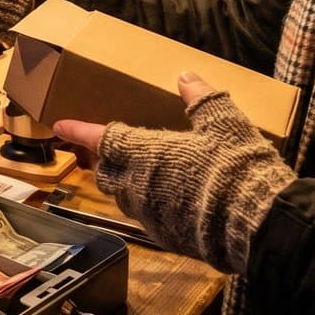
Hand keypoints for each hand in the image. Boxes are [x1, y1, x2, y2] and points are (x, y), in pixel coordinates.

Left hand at [56, 72, 295, 273]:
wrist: (254, 223)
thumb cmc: (235, 167)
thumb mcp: (223, 124)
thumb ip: (201, 99)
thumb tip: (186, 76)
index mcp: (145, 153)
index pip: (101, 138)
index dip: (79, 130)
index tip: (60, 125)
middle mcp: (138, 185)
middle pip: (105, 174)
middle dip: (104, 162)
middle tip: (109, 152)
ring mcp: (149, 216)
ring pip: (124, 199)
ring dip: (127, 186)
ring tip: (144, 176)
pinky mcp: (165, 238)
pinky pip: (148, 220)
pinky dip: (152, 207)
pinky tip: (172, 203)